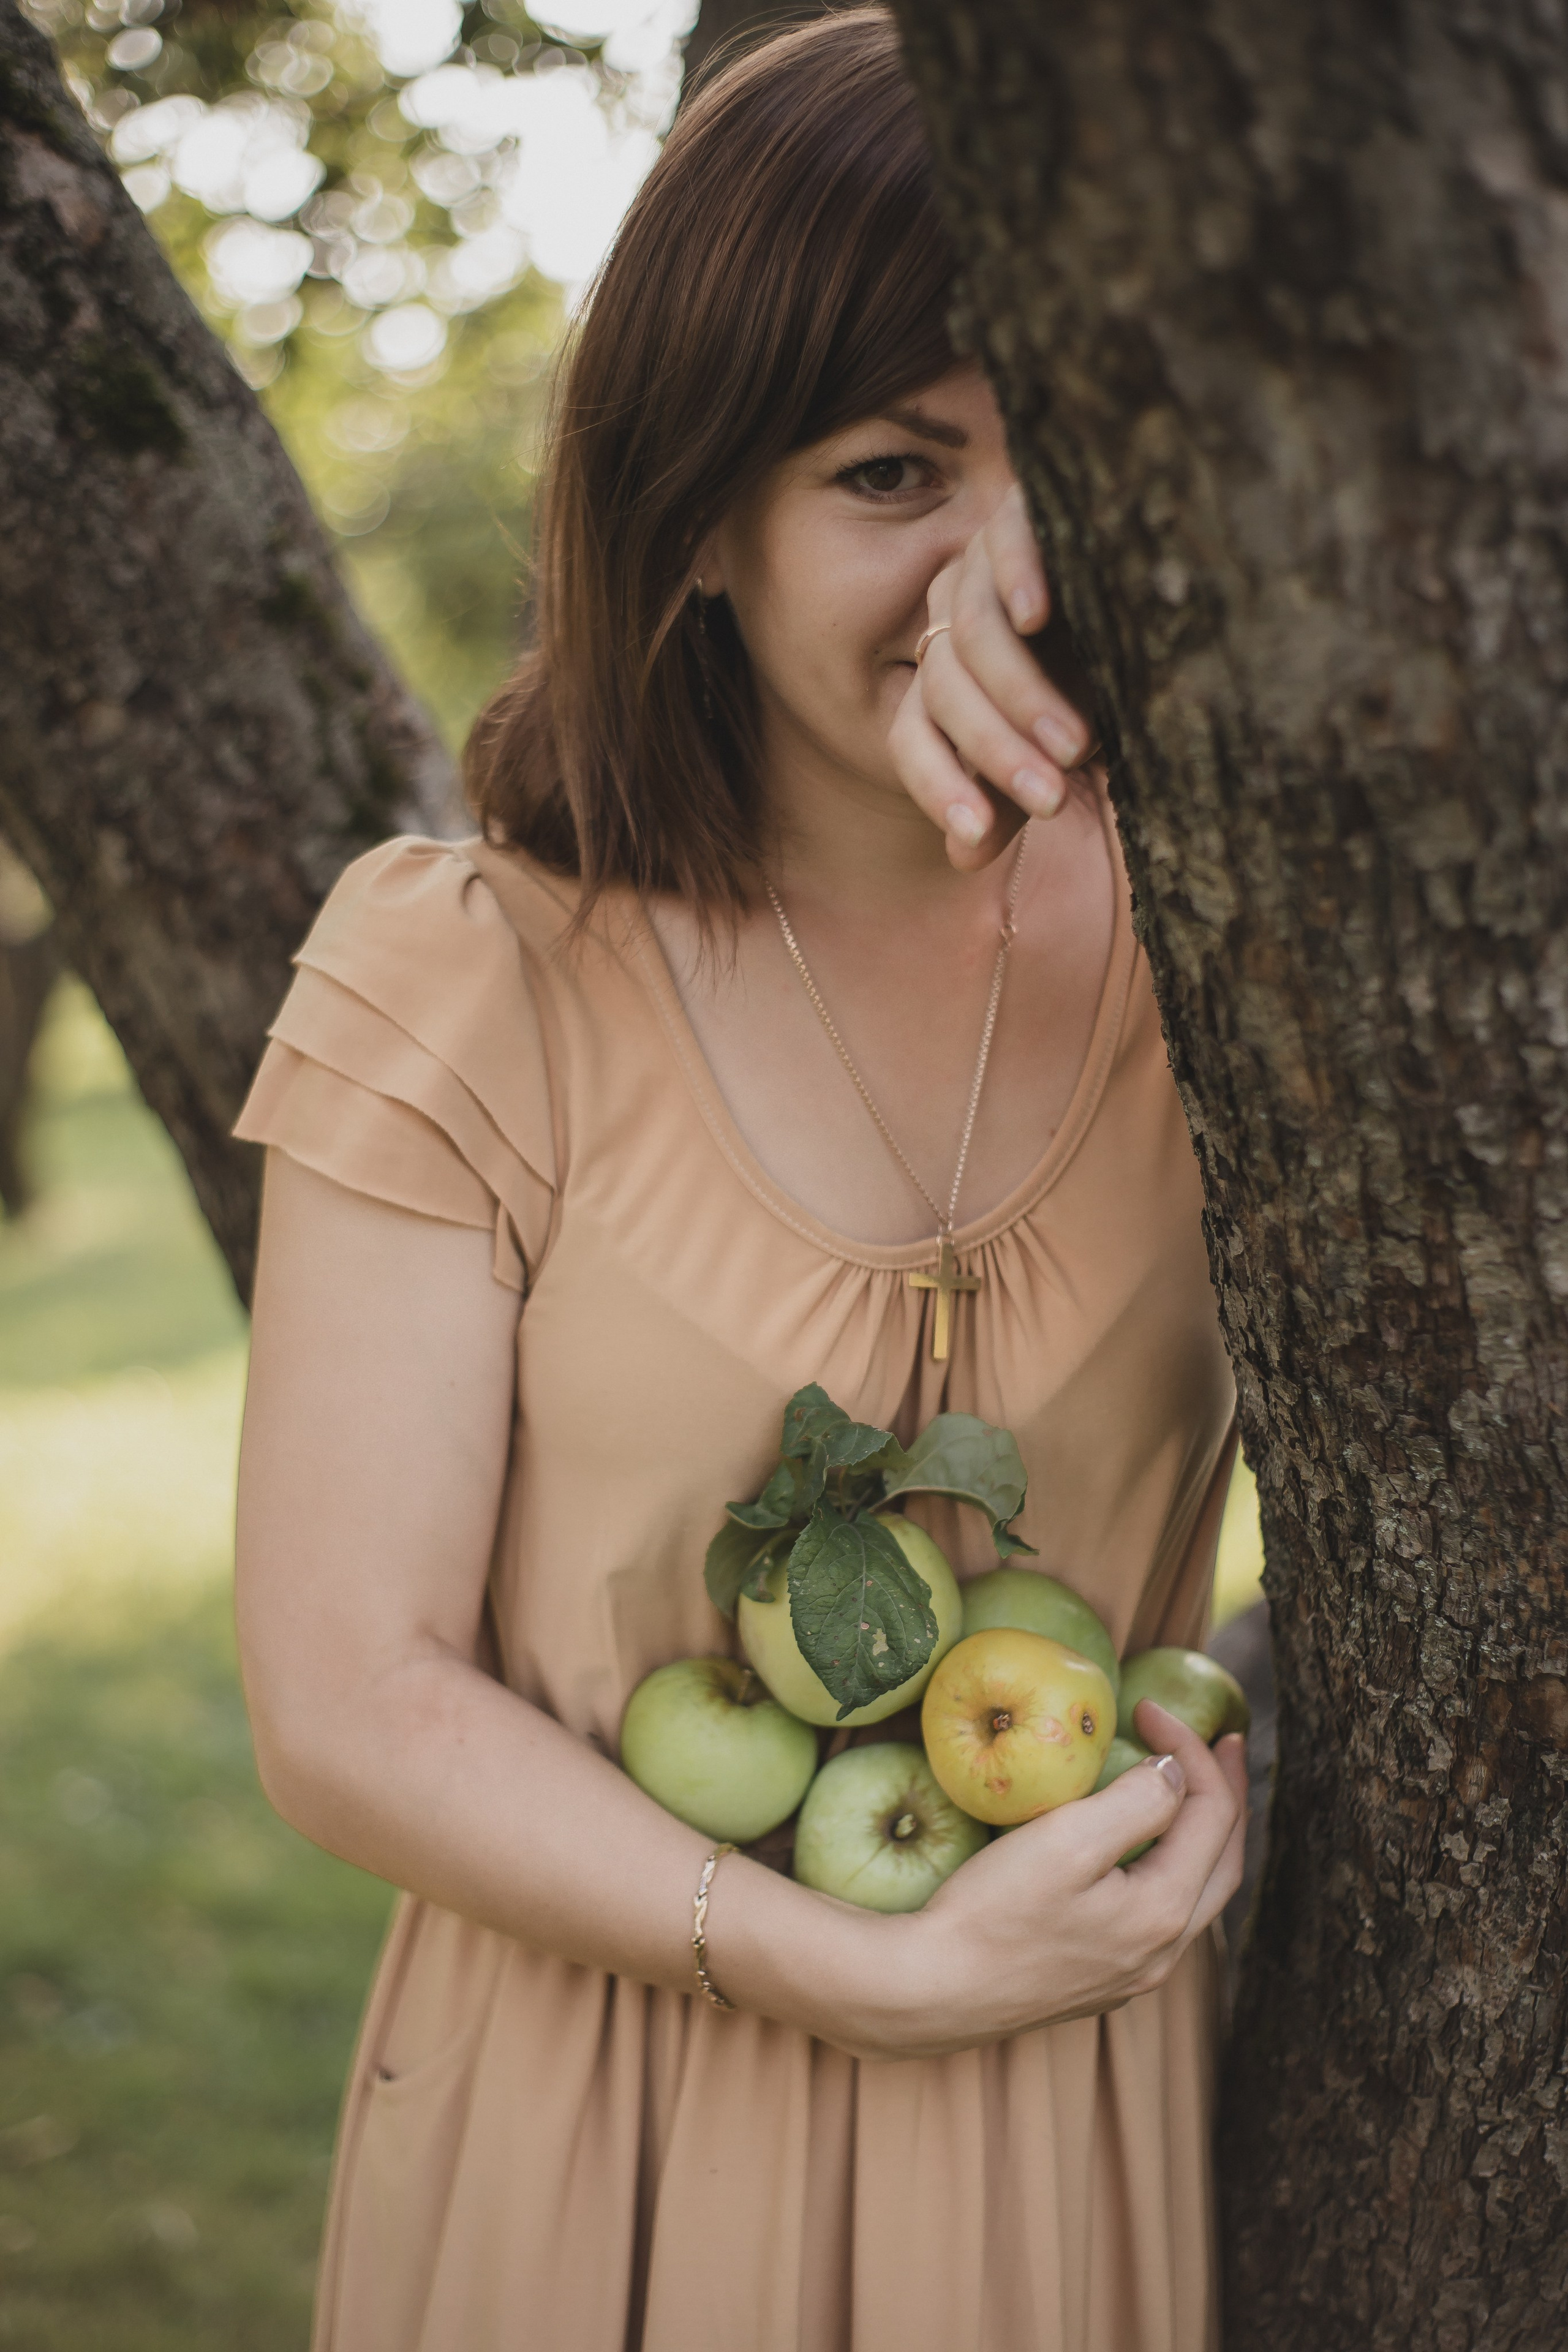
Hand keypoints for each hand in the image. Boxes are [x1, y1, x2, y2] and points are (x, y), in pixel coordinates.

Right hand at [834, 1703, 1246, 2060]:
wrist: (932, 1991)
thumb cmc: (992, 1911)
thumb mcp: (1066, 1840)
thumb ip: (1137, 1801)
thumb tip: (1175, 1773)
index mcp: (1164, 1912)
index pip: (1210, 1814)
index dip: (1191, 1749)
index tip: (1146, 1706)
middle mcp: (1163, 1952)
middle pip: (1224, 1861)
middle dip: (1226, 1795)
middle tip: (1224, 1742)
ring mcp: (1133, 1973)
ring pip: (1197, 1894)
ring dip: (1204, 1836)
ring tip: (1193, 1790)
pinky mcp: (1101, 1981)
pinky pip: (1162, 1916)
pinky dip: (1172, 1867)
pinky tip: (1145, 1851)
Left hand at [888, 484, 1094, 872]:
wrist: (1171, 583)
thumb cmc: (1115, 682)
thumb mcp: (1063, 753)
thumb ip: (1010, 795)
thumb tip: (961, 858)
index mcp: (948, 676)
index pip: (914, 733)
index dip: (936, 787)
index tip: (975, 838)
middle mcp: (952, 618)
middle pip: (944, 690)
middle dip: (996, 753)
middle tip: (1050, 797)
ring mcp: (981, 561)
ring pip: (973, 633)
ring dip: (1021, 696)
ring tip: (1076, 742)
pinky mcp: (1023, 511)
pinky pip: (1003, 543)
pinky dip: (1017, 579)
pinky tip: (1039, 616)